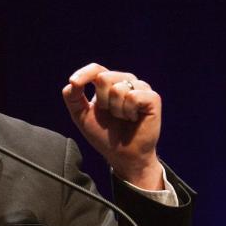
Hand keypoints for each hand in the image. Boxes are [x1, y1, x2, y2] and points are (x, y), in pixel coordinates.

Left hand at [62, 62, 164, 188]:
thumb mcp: (81, 115)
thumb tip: (73, 82)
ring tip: (123, 118)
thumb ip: (73, 97)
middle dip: (102, 102)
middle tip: (111, 115)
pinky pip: (133, 97)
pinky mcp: (152, 98)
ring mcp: (141, 88)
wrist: (122, 155)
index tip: (74, 83)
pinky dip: (128, 112)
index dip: (84, 74)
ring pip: (118, 89)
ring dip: (116, 110)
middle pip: (104, 78)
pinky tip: (133, 118)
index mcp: (109, 83)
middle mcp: (126, 81)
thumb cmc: (104, 135)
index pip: (96, 69)